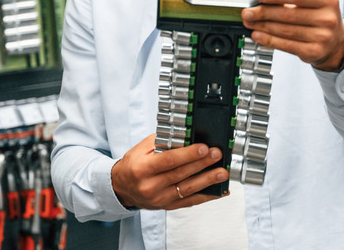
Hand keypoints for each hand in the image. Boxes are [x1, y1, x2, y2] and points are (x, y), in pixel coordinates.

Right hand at [111, 134, 228, 209]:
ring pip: (188, 189)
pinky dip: (206, 196)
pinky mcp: (167, 206)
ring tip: (222, 173)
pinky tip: (220, 191)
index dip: (188, 155)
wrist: (121, 188)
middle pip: (181, 174)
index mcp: (143, 169)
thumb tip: (188, 137)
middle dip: (202, 164)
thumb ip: (164, 142)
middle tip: (217, 155)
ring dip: (208, 181)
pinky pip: (190, 202)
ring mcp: (160, 199)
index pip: (168, 161)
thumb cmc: (134, 164)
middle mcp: (151, 186)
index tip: (204, 148)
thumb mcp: (142, 149)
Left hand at [242, 0, 343, 71]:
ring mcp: (322, 37)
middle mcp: (327, 18)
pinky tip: (258, 35)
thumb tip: (261, 1)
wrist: (337, 43)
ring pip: (284, 30)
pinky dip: (269, 40)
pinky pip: (286, 45)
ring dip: (263, 26)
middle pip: (288, 14)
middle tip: (247, 12)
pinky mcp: (314, 52)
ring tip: (250, 23)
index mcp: (327, 0)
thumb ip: (292, 0)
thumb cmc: (320, 19)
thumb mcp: (315, 3)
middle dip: (263, 13)